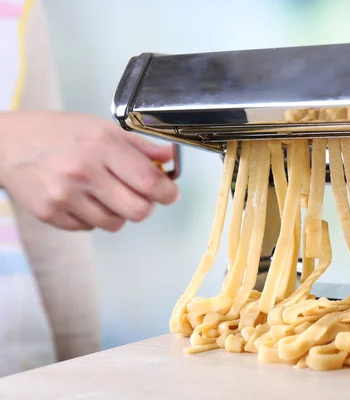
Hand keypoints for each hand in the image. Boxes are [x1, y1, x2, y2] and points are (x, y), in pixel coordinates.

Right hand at [0, 111, 179, 231]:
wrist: (6, 143)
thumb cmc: (57, 133)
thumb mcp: (101, 128)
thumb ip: (140, 145)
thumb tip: (171, 156)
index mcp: (100, 146)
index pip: (149, 181)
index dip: (167, 192)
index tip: (169, 193)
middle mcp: (82, 172)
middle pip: (138, 211)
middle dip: (146, 205)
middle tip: (140, 195)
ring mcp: (65, 196)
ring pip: (116, 224)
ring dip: (119, 212)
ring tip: (106, 193)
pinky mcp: (51, 214)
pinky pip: (90, 228)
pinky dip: (94, 217)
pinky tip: (84, 198)